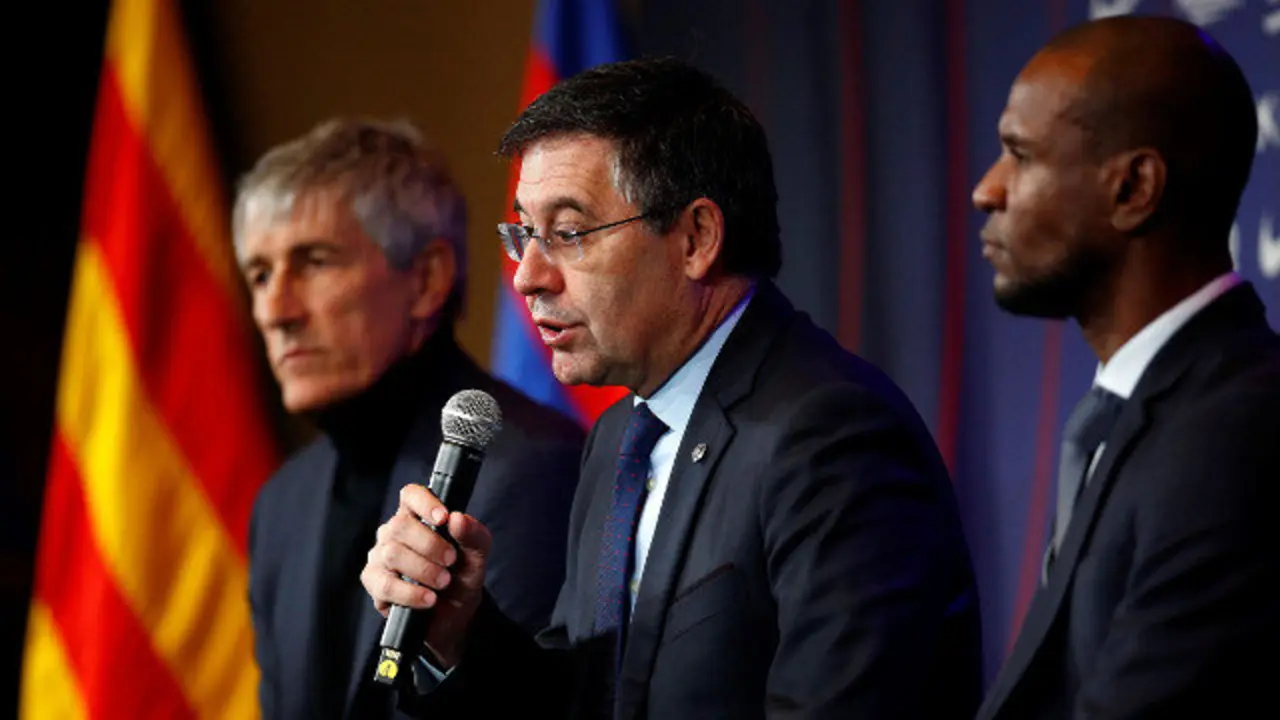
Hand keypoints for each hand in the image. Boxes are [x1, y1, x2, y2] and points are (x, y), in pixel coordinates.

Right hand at [362, 484, 491, 667]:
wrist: (454, 614)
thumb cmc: (461, 576)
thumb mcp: (477, 556)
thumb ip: (473, 535)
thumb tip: (458, 519)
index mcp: (418, 516)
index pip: (411, 495)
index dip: (424, 503)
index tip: (443, 518)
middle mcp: (394, 532)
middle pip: (400, 525)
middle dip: (430, 545)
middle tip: (451, 561)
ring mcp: (380, 556)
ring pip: (392, 554)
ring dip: (423, 570)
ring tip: (443, 582)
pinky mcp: (373, 582)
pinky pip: (384, 584)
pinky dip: (410, 593)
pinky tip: (428, 599)